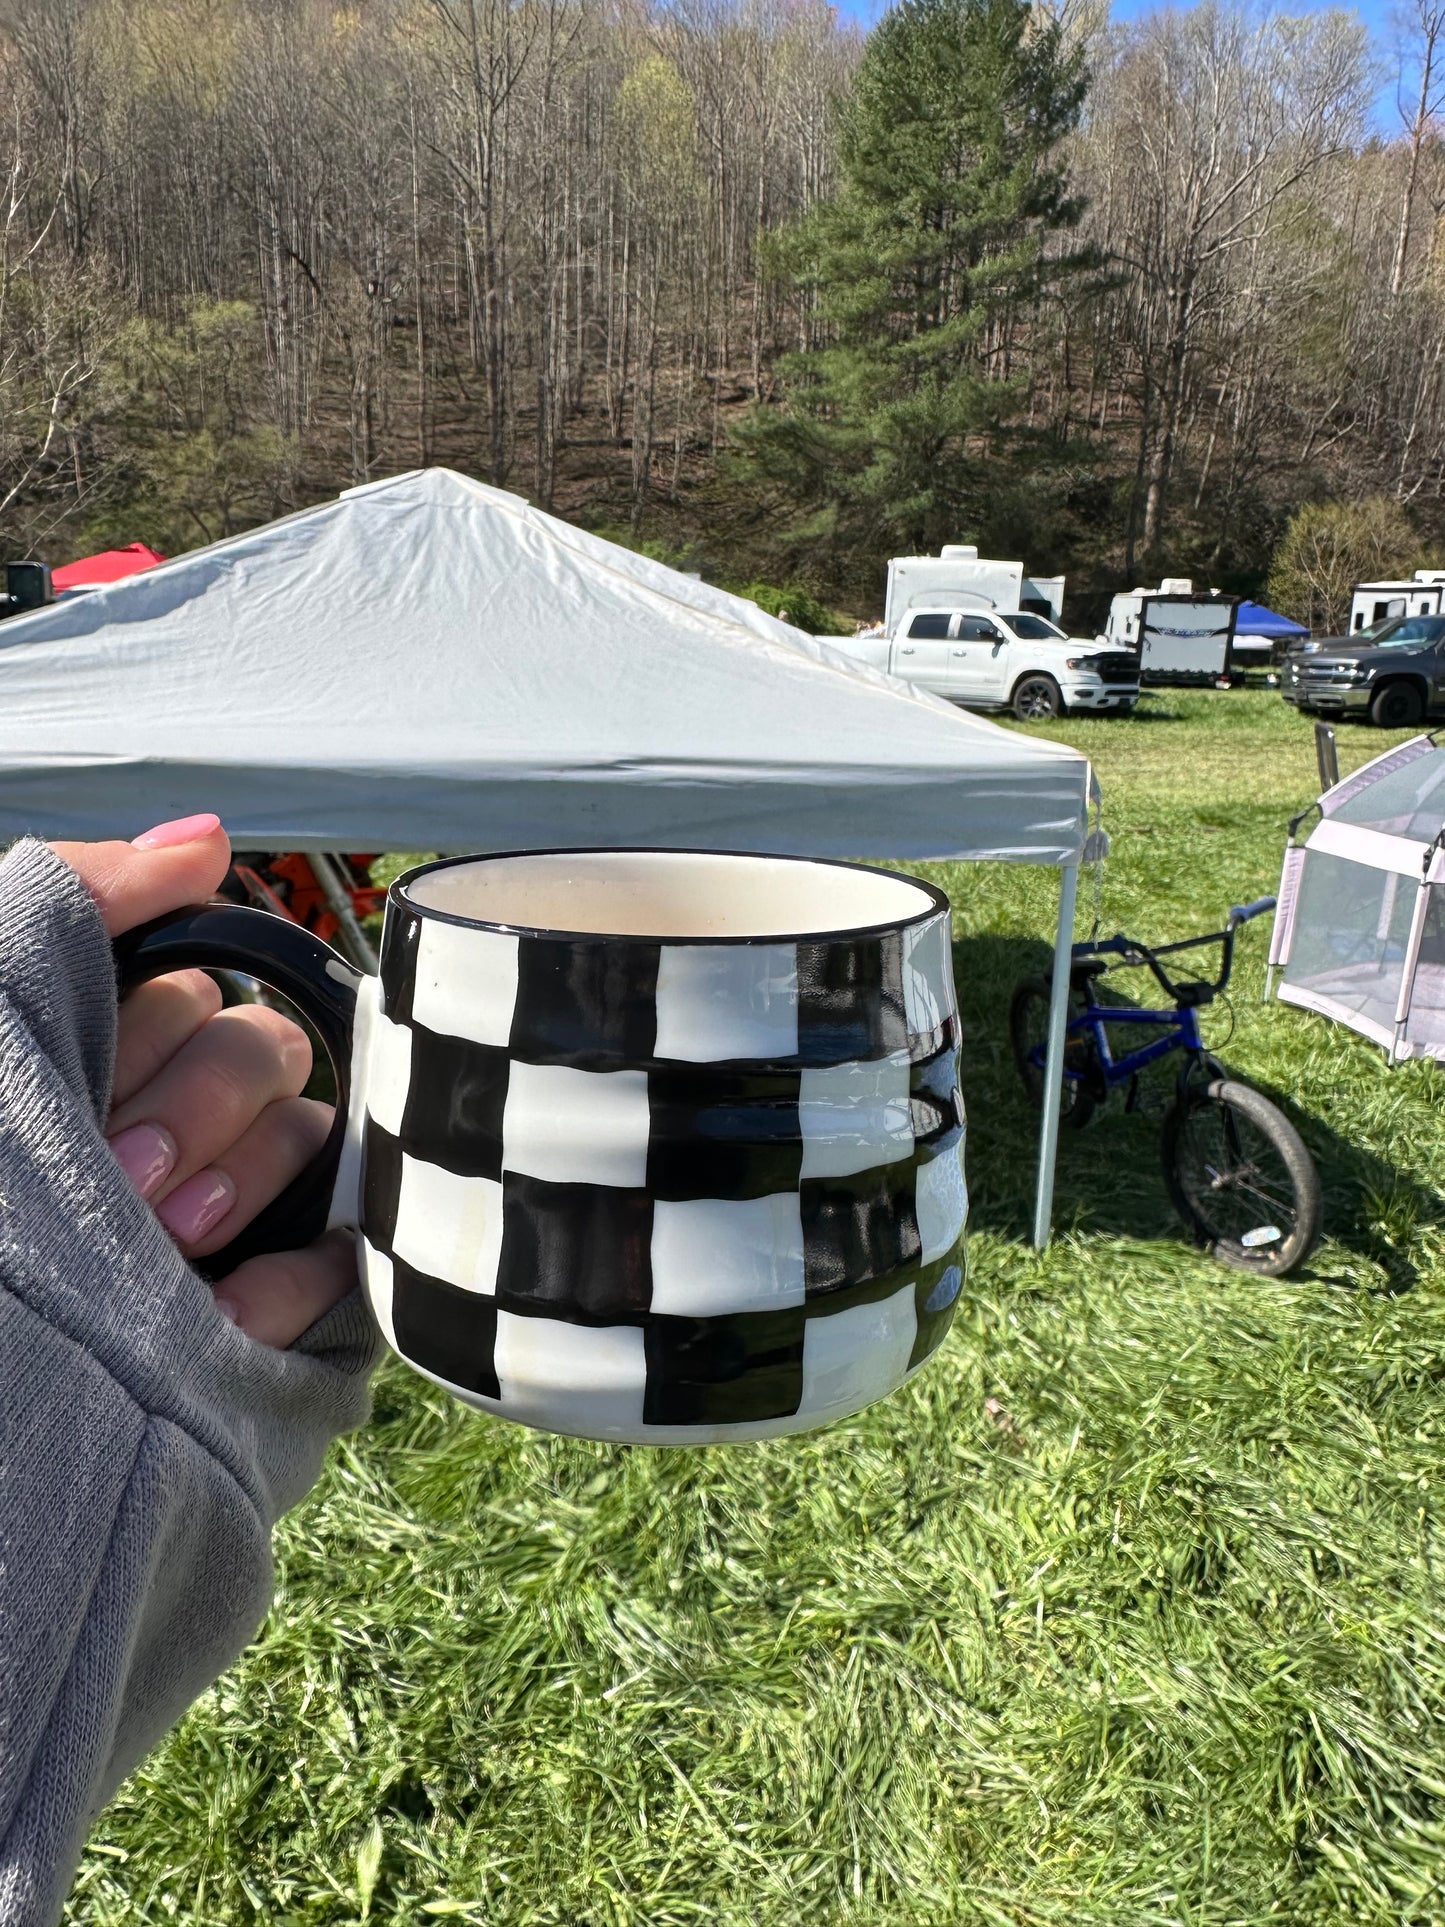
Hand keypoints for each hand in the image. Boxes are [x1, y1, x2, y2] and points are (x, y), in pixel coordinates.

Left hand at [51, 814, 356, 1346]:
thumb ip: (82, 901)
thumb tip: (208, 839)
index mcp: (110, 1052)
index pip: (198, 996)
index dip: (159, 1040)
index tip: (90, 1100)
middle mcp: (178, 1118)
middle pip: (267, 1055)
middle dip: (197, 1115)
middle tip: (122, 1186)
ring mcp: (233, 1209)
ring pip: (308, 1140)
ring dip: (242, 1189)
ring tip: (165, 1256)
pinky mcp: (276, 1296)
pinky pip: (340, 1257)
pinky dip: (294, 1284)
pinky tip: (226, 1316)